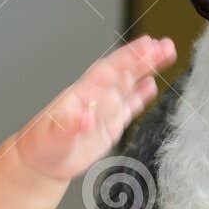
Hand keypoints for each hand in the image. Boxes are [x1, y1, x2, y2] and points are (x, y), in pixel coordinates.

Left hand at [15, 35, 176, 183]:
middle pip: (123, 72)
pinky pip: (128, 106)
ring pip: (129, 84)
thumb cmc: (42, 145)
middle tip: (165, 45)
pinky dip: (141, 96)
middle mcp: (95, 97)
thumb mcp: (53, 135)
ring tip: (166, 54)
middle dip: (144, 58)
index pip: (109, 70)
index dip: (128, 57)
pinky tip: (152, 85)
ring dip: (147, 70)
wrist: (42, 162)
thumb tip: (85, 116)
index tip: (146, 45)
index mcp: (82, 94)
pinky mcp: (110, 124)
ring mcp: (104, 110)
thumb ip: (70, 125)